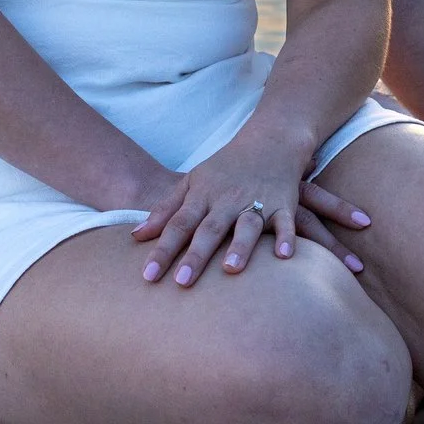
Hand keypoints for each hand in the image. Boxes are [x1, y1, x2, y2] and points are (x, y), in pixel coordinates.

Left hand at [131, 144, 376, 284]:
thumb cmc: (226, 167)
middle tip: (181, 283)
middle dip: (196, 256)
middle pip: (209, 229)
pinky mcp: (284, 204)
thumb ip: (164, 209)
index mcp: (203, 195)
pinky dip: (287, 237)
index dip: (163, 249)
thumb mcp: (191, 182)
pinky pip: (286, 222)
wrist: (270, 140)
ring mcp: (257, 201)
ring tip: (230, 270)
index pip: (178, 225)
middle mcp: (228, 200)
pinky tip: (284, 256)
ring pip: (247, 225)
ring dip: (240, 247)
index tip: (148, 276)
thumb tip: (135, 236)